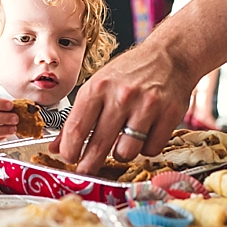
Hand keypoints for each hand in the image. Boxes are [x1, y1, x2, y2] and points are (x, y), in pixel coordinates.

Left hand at [49, 40, 195, 175]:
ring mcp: (147, 106)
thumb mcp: (98, 86)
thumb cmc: (130, 72)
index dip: (69, 151)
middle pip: (99, 146)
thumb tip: (56, 147)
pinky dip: (145, 148)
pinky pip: (151, 149)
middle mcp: (122, 96)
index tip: (69, 159)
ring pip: (126, 152)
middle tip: (86, 171)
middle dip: (89, 165)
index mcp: (98, 87)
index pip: (76, 129)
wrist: (170, 55)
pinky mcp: (169, 116)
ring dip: (121, 154)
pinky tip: (144, 135)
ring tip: (122, 143)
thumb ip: (77, 118)